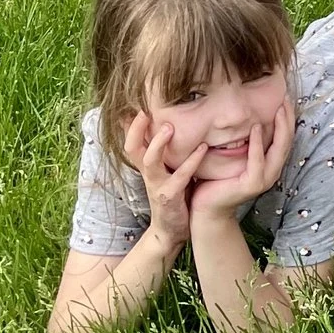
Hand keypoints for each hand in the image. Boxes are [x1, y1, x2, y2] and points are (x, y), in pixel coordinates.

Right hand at [123, 111, 206, 248]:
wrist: (172, 229)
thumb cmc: (174, 193)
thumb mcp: (166, 170)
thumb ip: (167, 151)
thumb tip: (172, 124)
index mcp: (147, 165)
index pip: (132, 141)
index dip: (130, 124)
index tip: (135, 103)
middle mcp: (148, 173)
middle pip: (131, 148)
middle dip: (136, 129)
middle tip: (144, 110)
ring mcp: (156, 185)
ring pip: (149, 162)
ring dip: (158, 144)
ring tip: (169, 127)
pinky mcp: (169, 196)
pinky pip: (179, 177)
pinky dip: (191, 161)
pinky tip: (203, 147)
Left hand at [187, 97, 292, 225]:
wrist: (206, 208)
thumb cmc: (216, 179)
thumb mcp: (232, 156)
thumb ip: (242, 141)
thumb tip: (240, 115)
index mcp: (270, 164)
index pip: (285, 138)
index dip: (287, 118)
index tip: (284, 97)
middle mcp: (272, 171)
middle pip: (286, 141)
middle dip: (288, 119)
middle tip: (285, 99)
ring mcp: (265, 178)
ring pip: (279, 150)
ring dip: (279, 128)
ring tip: (277, 109)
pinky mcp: (253, 184)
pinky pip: (258, 160)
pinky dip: (257, 144)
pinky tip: (255, 128)